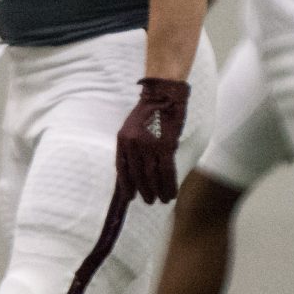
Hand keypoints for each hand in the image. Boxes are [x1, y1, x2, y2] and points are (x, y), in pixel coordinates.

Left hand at [115, 78, 190, 204]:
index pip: (121, 168)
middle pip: (138, 174)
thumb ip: (132, 145)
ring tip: (161, 200)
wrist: (164, 93)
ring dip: (158, 190)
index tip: (129, 197)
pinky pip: (167, 171)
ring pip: (153, 175)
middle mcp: (133, 144)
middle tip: (149, 201)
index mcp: (123, 139)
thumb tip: (136, 169)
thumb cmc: (151, 109)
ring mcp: (149, 145)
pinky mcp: (166, 145)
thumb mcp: (133, 126)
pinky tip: (171, 192)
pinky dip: (169, 184)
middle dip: (144, 190)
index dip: (126, 185)